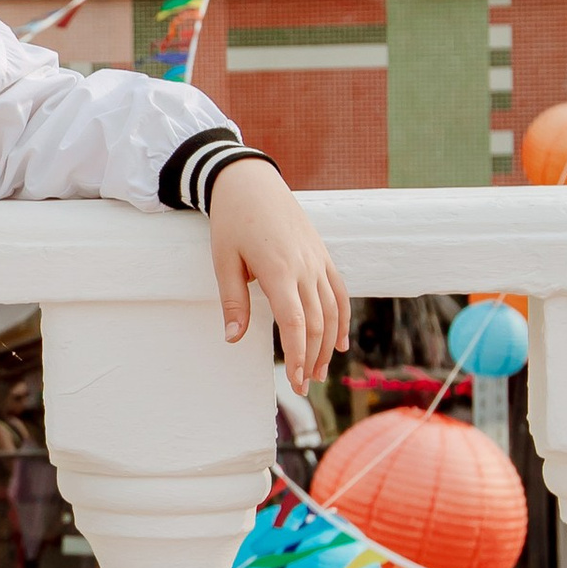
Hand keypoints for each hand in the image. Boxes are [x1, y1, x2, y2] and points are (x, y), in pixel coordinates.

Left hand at [207, 159, 348, 393]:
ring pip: (331, 311)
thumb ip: (233, 301)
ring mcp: (317, 261)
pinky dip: (342, 319)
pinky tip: (340, 343)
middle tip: (302, 386)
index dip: (297, 355)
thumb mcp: (224, 260)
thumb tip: (232, 338)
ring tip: (318, 372)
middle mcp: (304, 268)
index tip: (293, 382)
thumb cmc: (232, 220)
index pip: (295, 323)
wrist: (251, 181)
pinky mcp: (323, 255)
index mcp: (278, 270)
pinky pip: (339, 292)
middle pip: (316, 323)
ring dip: (327, 345)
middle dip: (311, 358)